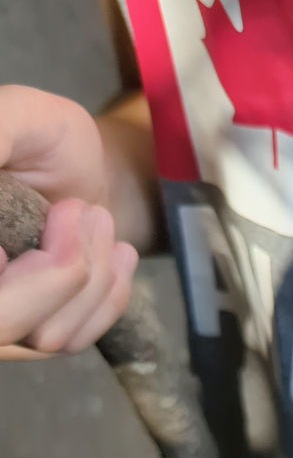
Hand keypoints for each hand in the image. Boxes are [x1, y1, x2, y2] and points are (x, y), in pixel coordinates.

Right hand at [0, 86, 136, 358]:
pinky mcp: (34, 337)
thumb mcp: (21, 116)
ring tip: (100, 219)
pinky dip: (107, 298)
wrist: (89, 172)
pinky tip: (117, 255)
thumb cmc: (49, 138)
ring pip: (43, 336)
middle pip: (1, 323)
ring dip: (92, 276)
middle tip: (85, 211)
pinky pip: (72, 340)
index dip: (31, 270)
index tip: (66, 212)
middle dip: (60, 272)